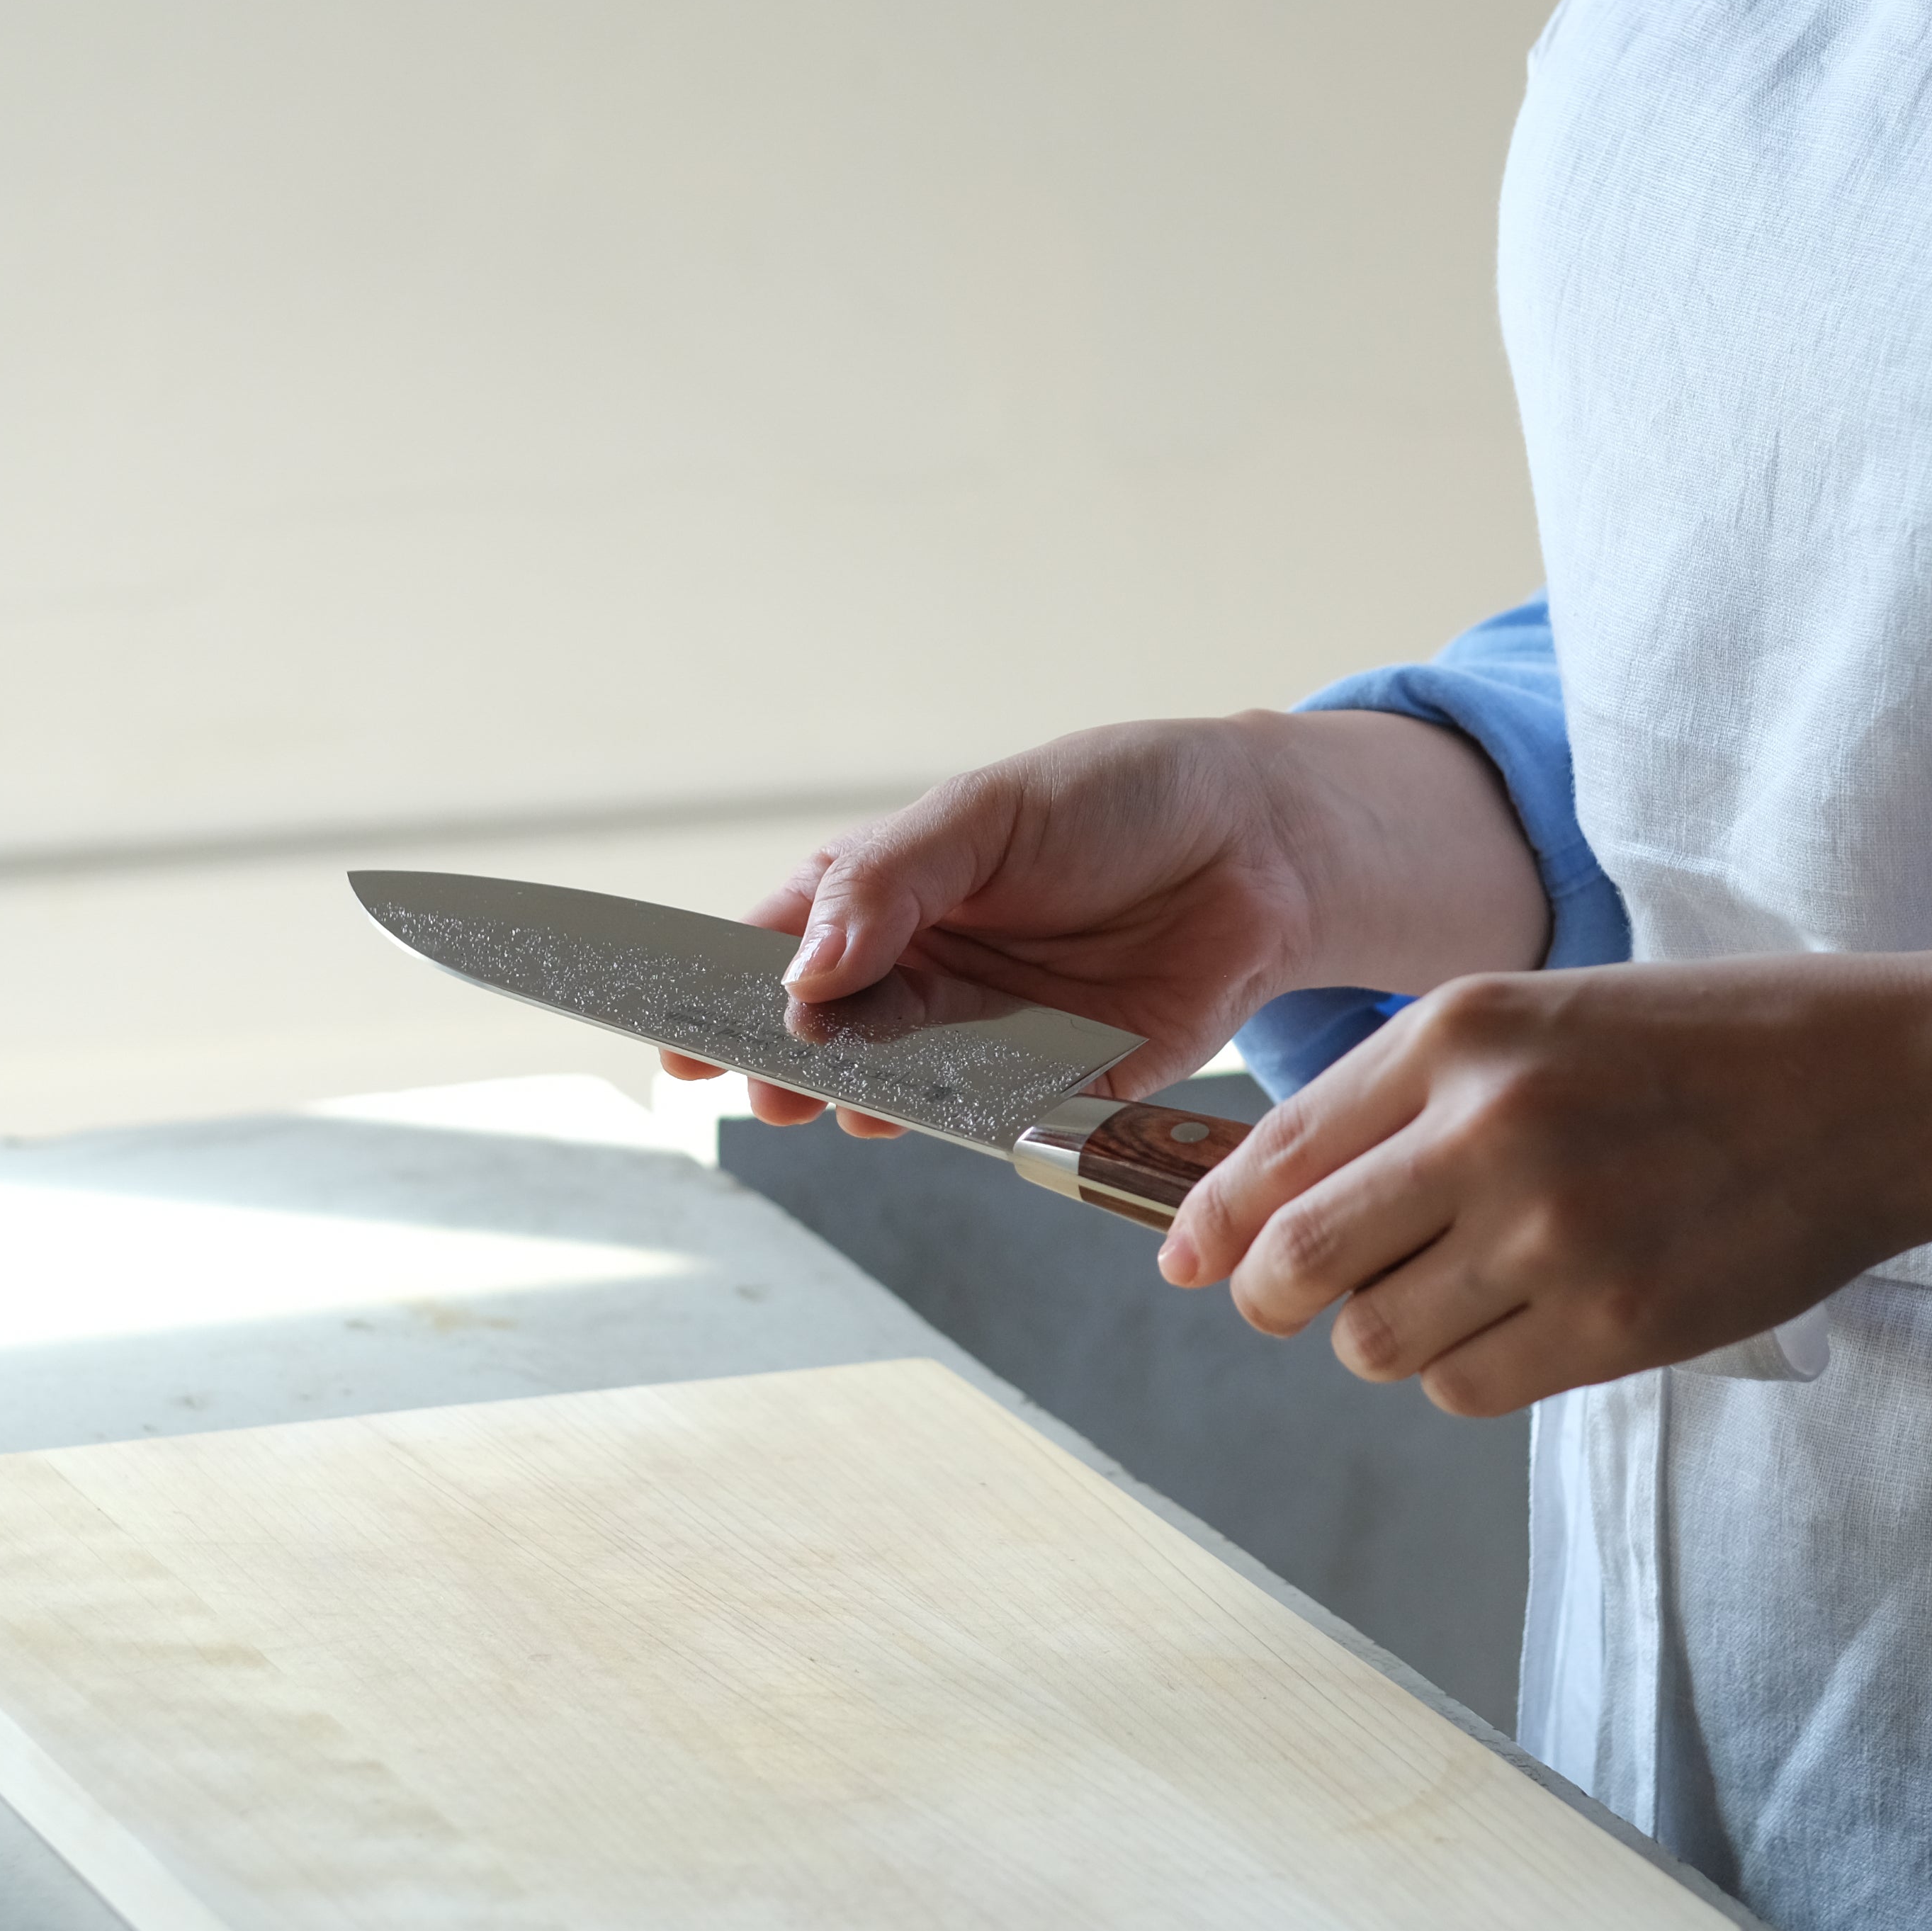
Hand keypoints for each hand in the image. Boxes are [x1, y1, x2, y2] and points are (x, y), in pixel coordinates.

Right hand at [661, 710, 1547, 1132]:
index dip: (717, 992)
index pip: (776, 950)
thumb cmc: (1116, 801)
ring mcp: (983, 1039)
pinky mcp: (1059, 1089)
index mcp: (883, 898)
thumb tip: (805, 968)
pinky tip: (935, 1122)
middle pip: (824, 1037)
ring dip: (862, 1103)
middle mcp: (919, 978)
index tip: (672, 1033)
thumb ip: (891, 884)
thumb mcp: (989, 812)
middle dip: (782, 1064)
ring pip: (897, 1090)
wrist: (1259, 845)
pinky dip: (964, 1129)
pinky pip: (997, 1123)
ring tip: (834, 1104)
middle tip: (759, 1082)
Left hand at [1161, 953, 1931, 1410]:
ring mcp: (1553, 1234)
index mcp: (1457, 1032)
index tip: (1188, 1261)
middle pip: (1295, 1268)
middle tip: (1300, 1301)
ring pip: (1375, 1343)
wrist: (1882, 1085)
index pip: (1271, 1155)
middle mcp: (1487, 1129)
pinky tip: (1531, 1317)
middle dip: (1275, 1298)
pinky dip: (1472, 1370)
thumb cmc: (1696, 1046)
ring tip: (1466, 1285)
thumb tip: (1254, 1207)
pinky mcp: (1614, 1325)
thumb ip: (1399, 1098)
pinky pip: (1467, 1388)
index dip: (1209, 1225)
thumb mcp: (1538, 1017)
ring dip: (1390, 1333)